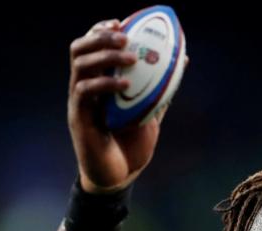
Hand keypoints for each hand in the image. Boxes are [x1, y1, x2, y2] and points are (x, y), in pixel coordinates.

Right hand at [67, 18, 189, 193]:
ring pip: (80, 66)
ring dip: (104, 56)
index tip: (122, 22)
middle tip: (124, 36)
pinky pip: (85, 92)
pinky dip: (105, 83)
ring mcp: (78, 102)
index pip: (90, 46)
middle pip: (79, 49)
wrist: (119, 177)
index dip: (101, 30)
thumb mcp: (151, 111)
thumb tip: (183, 61)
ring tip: (129, 58)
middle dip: (100, 36)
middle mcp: (83, 88)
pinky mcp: (78, 118)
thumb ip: (161, 88)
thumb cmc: (131, 145)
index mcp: (97, 82)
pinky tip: (125, 84)